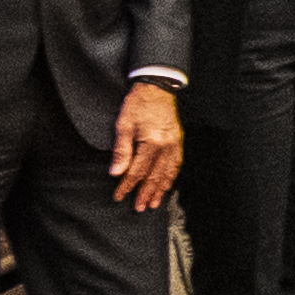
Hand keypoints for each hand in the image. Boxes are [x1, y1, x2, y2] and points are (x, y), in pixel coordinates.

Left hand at [109, 82, 184, 211]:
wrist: (157, 87)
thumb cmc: (138, 104)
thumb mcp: (123, 125)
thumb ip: (121, 151)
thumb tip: (117, 172)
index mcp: (151, 142)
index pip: (137, 170)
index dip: (127, 185)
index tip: (119, 196)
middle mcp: (166, 146)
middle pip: (155, 176)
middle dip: (145, 193)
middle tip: (139, 207)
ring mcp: (175, 144)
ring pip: (168, 172)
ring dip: (161, 189)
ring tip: (154, 202)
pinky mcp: (178, 141)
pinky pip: (176, 163)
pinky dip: (171, 176)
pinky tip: (167, 184)